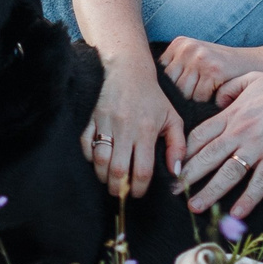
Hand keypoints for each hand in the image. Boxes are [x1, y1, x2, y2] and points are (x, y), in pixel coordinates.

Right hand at [84, 56, 185, 198]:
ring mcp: (105, 122)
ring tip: (109, 181)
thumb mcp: (173, 118)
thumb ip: (177, 146)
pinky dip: (89, 157)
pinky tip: (98, 162)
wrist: (128, 70)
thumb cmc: (152, 98)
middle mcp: (125, 127)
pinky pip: (85, 144)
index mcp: (147, 130)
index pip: (142, 170)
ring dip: (103, 176)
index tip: (137, 193)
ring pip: (99, 160)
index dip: (138, 188)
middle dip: (118, 188)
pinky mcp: (91, 117)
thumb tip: (176, 172)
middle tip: (121, 192)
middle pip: (117, 170)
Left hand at [158, 36, 262, 101]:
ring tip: (210, 88)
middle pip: (171, 85)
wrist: (256, 63)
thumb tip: (151, 89)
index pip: (161, 73)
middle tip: (201, 88)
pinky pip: (199, 97)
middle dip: (184, 93)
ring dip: (196, 98)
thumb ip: (177, 67)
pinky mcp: (212, 70)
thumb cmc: (223, 67)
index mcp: (180, 43)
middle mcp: (187, 47)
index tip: (186, 86)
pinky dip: (208, 100)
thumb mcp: (197, 58)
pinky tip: (219, 89)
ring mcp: (199, 57)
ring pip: (184, 93)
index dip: (172, 86)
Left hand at [180, 71, 262, 218]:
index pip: (200, 136)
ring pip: (228, 173)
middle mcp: (240, 133)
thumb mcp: (251, 79)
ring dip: (210, 192)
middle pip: (207, 157)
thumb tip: (218, 100)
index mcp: (232, 115)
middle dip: (188, 176)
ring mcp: (258, 147)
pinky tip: (237, 213)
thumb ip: (229, 89)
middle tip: (174, 191)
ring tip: (195, 206)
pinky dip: (248, 199)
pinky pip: (260, 182)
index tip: (174, 166)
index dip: (185, 153)